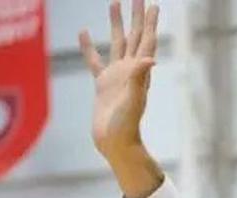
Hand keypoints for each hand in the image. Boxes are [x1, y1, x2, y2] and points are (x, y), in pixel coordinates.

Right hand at [78, 0, 158, 160]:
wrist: (115, 143)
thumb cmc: (126, 125)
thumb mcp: (134, 100)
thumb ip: (140, 79)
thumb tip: (150, 59)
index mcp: (139, 71)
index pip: (146, 40)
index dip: (150, 22)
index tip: (153, 4)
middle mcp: (130, 70)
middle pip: (134, 35)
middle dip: (136, 15)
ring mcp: (116, 76)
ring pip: (116, 42)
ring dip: (117, 23)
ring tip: (114, 2)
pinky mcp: (103, 84)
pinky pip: (94, 60)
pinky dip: (88, 46)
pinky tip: (82, 32)